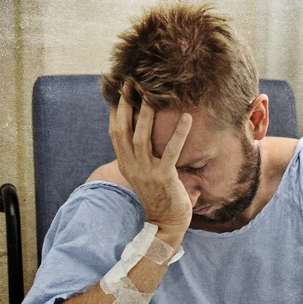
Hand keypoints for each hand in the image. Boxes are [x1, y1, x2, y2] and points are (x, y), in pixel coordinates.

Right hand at [108, 82, 192, 233]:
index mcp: (125, 163)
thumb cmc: (159, 194)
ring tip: (151, 94)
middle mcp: (131, 166)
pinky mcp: (164, 177)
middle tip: (130, 83)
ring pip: (141, 138)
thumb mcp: (143, 173)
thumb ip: (140, 154)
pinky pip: (171, 151)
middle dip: (125, 105)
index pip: (115, 132)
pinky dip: (179, 133)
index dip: (115, 111)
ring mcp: (146, 172)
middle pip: (123, 131)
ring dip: (146, 114)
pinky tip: (187, 118)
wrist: (166, 221)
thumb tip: (143, 132)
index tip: (118, 91)